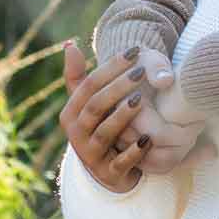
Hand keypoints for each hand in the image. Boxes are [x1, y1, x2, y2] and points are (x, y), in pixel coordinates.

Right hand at [59, 42, 156, 191]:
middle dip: (118, 87)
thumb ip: (78, 76)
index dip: (110, 67)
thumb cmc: (97, 128)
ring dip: (122, 116)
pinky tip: (148, 139)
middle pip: (95, 107)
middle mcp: (76, 135)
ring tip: (142, 100)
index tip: (134, 52)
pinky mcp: (109, 173)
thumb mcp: (84, 105)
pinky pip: (120, 163)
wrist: (104, 171)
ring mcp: (91, 155)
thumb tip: (70, 44)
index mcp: (70, 114)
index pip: (88, 86)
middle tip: (141, 71)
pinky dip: (133, 152)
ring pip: (105, 133)